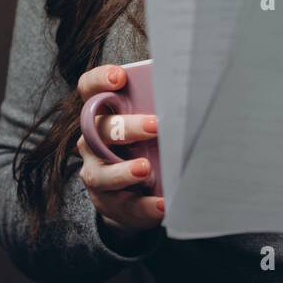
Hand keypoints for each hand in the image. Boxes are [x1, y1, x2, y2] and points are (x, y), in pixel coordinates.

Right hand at [76, 64, 164, 236]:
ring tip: (146, 169)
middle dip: (127, 127)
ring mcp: (96, 173)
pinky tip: (162, 203)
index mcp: (100, 113)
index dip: (100, 80)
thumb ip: (156, 107)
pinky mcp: (108, 202)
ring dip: (124, 171)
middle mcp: (91, 141)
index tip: (120, 78)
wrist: (131, 194)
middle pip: (99, 129)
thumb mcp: (145, 123)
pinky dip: (144, 205)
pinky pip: (124, 204)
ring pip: (101, 172)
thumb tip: (194, 92)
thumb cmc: (143, 145)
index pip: (89, 89)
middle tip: (155, 126)